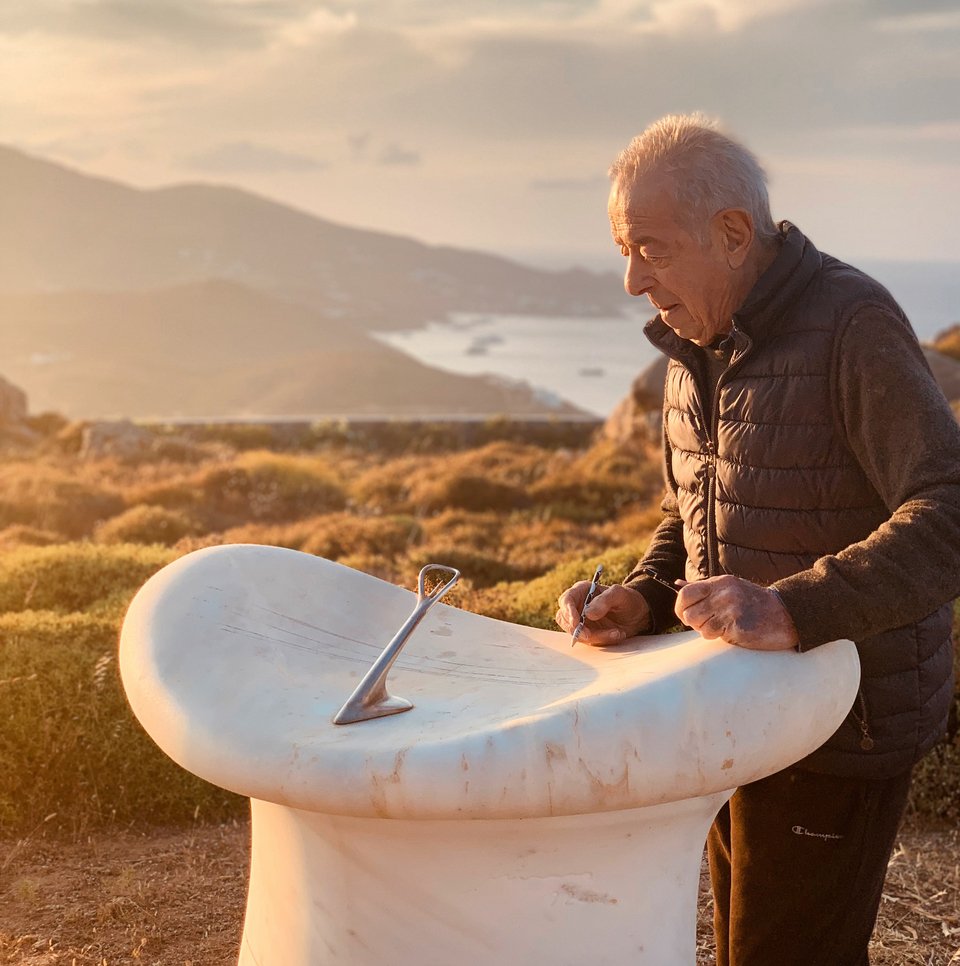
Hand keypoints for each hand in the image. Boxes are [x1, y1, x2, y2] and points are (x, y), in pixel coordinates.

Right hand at [555, 582, 650, 645]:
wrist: (637, 615)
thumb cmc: (627, 600)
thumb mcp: (620, 595)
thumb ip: (605, 600)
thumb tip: (587, 613)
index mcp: (582, 591)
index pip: (566, 600)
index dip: (567, 611)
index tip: (576, 622)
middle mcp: (578, 606)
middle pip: (564, 619)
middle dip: (576, 629)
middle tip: (590, 635)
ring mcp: (581, 621)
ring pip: (576, 633)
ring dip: (595, 636)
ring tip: (617, 632)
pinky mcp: (588, 633)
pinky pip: (588, 641)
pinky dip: (602, 640)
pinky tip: (617, 634)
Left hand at [675, 575, 798, 650]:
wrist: (787, 614)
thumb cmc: (754, 602)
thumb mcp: (730, 587)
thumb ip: (704, 587)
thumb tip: (678, 584)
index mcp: (719, 583)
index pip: (685, 594)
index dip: (681, 608)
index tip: (687, 615)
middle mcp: (723, 594)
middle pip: (689, 614)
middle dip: (695, 623)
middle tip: (709, 624)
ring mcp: (731, 610)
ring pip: (700, 628)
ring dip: (708, 632)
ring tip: (723, 628)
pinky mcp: (739, 626)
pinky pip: (715, 636)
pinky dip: (721, 637)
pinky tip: (734, 632)